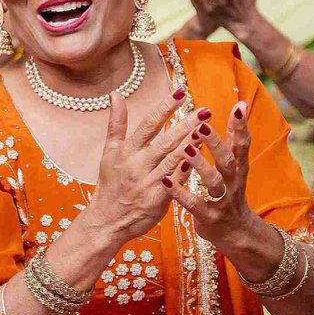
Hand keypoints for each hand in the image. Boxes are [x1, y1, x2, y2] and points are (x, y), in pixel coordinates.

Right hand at [83, 89, 206, 242]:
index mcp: (127, 151)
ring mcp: (147, 183)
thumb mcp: (108, 152)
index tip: (180, 92)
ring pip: (173, 160)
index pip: (149, 124)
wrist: (106, 221)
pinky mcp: (156, 201)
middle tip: (205, 110)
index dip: (164, 107)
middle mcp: (137, 165)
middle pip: (165, 140)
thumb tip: (115, 95)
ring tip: (207, 130)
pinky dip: (187, 171)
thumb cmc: (109, 185)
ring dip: (191, 144)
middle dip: (186, 124)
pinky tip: (201, 160)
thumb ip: (116, 123)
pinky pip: (175, 183)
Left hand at [163, 99, 256, 248]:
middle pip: (228, 161)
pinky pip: (194, 204)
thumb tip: (240, 104)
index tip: (239, 107)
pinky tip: (166, 181)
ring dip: (200, 165)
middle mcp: (232, 183)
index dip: (241, 126)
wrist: (235, 233)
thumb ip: (233, 139)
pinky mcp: (208, 217)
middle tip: (204, 124)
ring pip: (213, 182)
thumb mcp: (235, 166)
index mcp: (238, 168)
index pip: (243, 144)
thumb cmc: (229, 191)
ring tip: (186, 148)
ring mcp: (221, 201)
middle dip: (217, 143)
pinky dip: (180, 192)